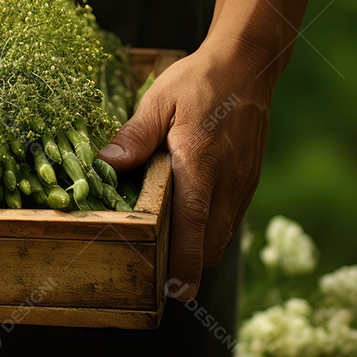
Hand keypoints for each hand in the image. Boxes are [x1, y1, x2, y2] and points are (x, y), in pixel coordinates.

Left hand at [98, 35, 272, 301]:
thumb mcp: (158, 100)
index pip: (194, 224)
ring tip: (169, 251)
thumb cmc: (198, 81)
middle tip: (157, 273)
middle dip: (188, 263)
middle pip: (211, 242)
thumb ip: (135, 135)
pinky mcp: (249, 179)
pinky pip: (230, 217)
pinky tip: (188, 218)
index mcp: (201, 163)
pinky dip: (210, 227)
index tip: (177, 291)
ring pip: (222, 233)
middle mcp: (228, 180)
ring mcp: (243, 182)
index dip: (185, 261)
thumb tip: (107, 164)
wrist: (247, 66)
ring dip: (199, 246)